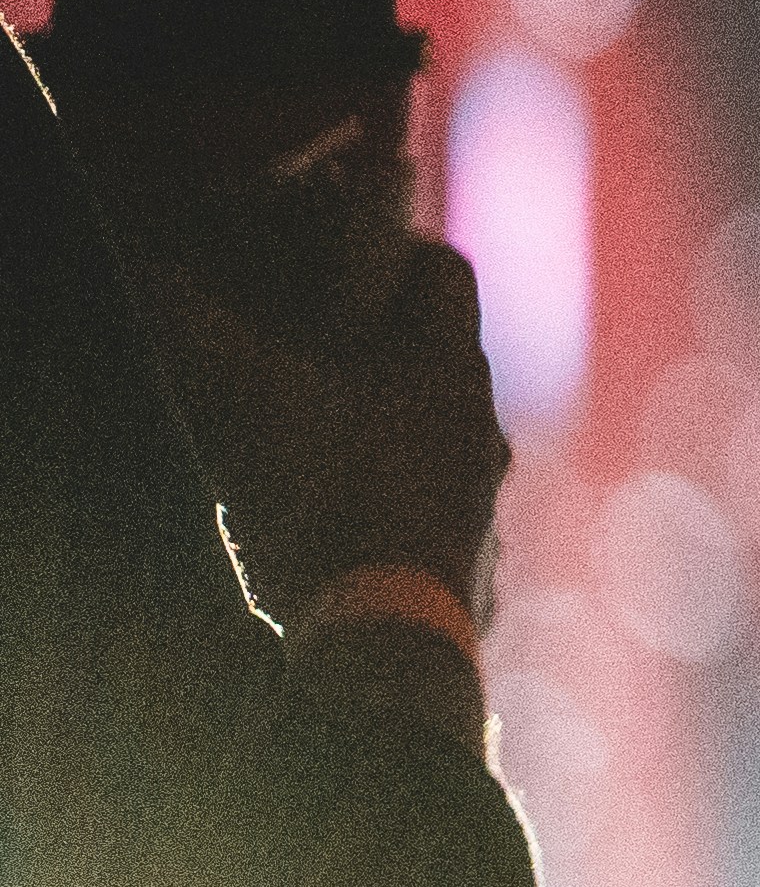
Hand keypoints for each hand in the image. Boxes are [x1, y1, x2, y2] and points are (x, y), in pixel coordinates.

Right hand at [136, 236, 508, 633]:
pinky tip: (328, 523)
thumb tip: (150, 269)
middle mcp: (481, 425)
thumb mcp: (244, 399)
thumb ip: (194, 325)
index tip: (332, 256)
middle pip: (437, 357)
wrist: (382, 638)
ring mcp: (481, 498)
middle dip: (372, 345)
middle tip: (301, 348)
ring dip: (378, 429)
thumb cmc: (323, 498)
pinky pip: (429, 512)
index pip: (445, 271)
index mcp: (448, 368)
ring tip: (304, 441)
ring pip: (434, 437)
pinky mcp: (469, 562)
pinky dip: (384, 502)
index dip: (393, 249)